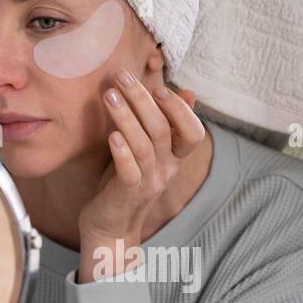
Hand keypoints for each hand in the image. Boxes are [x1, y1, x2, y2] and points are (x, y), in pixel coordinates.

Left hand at [77, 67, 206, 280]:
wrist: (110, 227)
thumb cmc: (125, 182)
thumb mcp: (148, 151)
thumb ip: (164, 123)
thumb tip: (187, 92)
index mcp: (174, 158)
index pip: (193, 132)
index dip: (179, 109)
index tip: (158, 86)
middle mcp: (166, 169)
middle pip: (163, 129)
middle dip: (143, 98)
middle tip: (122, 75)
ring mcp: (148, 182)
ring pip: (144, 145)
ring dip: (126, 116)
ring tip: (109, 94)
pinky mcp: (126, 194)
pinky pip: (129, 171)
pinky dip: (122, 152)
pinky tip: (112, 135)